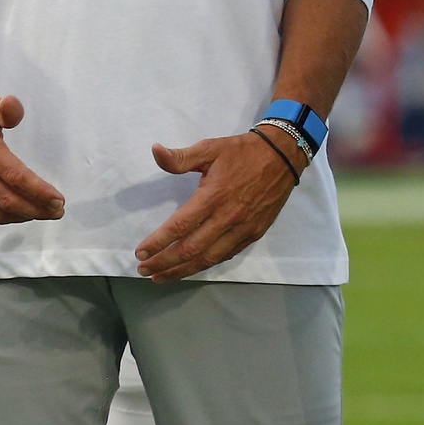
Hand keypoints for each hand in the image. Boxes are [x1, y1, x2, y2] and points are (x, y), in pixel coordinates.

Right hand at [0, 88, 65, 224]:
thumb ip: (4, 108)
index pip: (16, 177)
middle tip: (58, 211)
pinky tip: (20, 210)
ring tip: (44, 213)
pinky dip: (4, 214)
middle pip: (8, 201)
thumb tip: (14, 107)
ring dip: (23, 216)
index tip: (59, 199)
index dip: (39, 192)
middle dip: (37, 210)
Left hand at [135, 132, 303, 281]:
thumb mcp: (210, 147)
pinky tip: (192, 267)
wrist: (283, 156)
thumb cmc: (242, 151)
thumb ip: (181, 157)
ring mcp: (242, 229)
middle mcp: (227, 218)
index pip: (180, 226)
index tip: (140, 252)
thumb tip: (155, 151)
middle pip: (191, 249)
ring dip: (182, 271)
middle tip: (143, 269)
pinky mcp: (254, 234)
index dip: (158, 242)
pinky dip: (205, 264)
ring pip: (208, 258)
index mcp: (213, 196)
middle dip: (164, 263)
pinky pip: (225, 256)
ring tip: (161, 277)